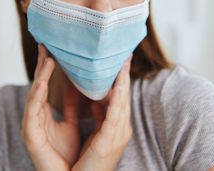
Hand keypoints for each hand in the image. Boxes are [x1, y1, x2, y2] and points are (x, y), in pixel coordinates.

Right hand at [21, 44, 80, 170]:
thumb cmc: (71, 157)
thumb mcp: (74, 124)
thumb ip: (73, 106)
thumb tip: (79, 85)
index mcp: (47, 114)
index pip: (50, 84)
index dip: (52, 66)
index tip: (57, 48)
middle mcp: (38, 117)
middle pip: (40, 84)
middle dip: (43, 64)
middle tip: (47, 44)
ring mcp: (33, 125)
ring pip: (35, 94)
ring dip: (40, 75)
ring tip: (47, 57)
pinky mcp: (31, 135)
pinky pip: (33, 112)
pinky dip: (37, 96)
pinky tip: (41, 82)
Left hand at [71, 56, 132, 170]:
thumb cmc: (88, 161)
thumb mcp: (96, 133)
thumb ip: (99, 115)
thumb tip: (97, 99)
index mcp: (117, 125)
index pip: (120, 96)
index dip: (121, 77)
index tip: (121, 59)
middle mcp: (121, 128)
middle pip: (124, 96)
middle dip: (124, 74)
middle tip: (125, 53)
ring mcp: (118, 135)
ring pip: (122, 103)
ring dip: (122, 82)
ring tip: (123, 63)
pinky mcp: (109, 142)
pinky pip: (113, 118)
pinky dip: (116, 101)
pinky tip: (117, 87)